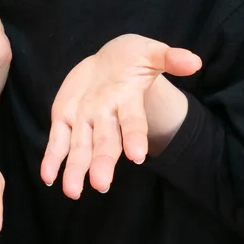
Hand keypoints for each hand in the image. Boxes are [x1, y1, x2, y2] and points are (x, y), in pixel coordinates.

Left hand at [41, 35, 201, 199]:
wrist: (108, 60)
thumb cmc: (132, 59)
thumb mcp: (149, 52)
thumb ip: (168, 58)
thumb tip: (195, 61)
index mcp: (127, 101)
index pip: (133, 122)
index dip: (135, 137)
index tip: (137, 155)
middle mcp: (106, 117)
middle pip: (106, 143)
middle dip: (103, 163)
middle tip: (101, 185)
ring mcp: (85, 120)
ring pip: (80, 148)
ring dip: (76, 170)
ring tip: (72, 191)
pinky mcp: (63, 118)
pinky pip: (57, 141)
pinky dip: (52, 159)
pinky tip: (48, 177)